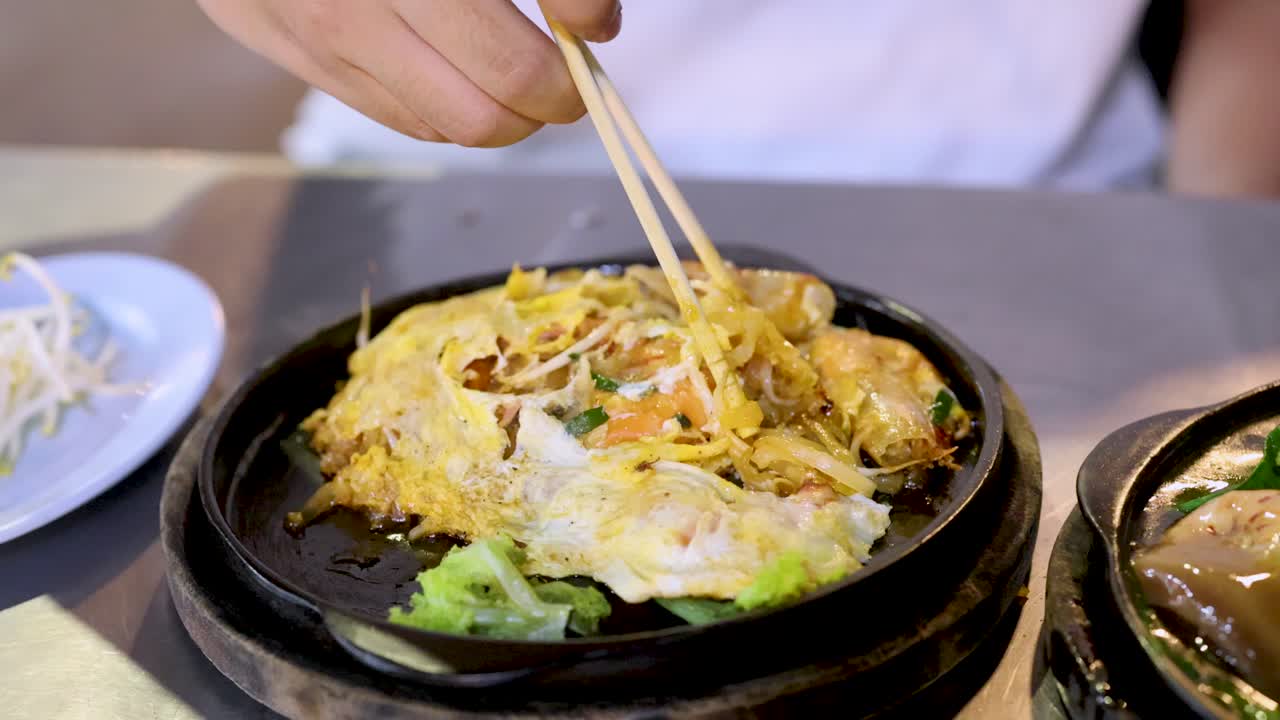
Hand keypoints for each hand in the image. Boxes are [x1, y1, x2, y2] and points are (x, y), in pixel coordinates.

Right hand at [197, 0, 621, 146]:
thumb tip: (595, 21)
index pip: (512, 57)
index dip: (574, 53)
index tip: (591, 32)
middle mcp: (353, 3)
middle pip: (487, 106)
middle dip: (550, 99)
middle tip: (568, 73)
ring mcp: (313, 33)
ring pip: (447, 126)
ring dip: (504, 113)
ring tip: (516, 68)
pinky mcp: (288, 50)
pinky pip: (396, 115)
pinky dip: (449, 107)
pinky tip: (459, 67)